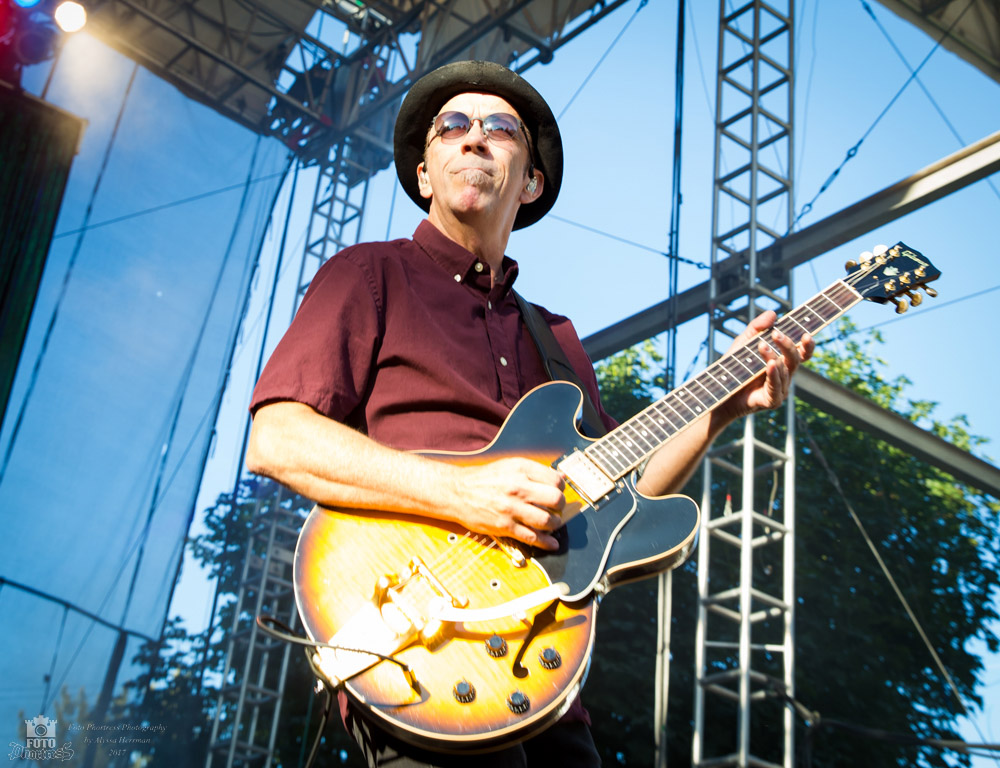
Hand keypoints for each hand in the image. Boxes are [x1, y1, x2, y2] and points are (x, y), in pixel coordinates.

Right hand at [442, 457, 565, 550]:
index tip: (558, 492)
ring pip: (547, 521)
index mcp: (521, 469)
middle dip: (560, 506)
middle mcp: (518, 487)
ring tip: (552, 524)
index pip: (555, 480)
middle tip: (557, 509)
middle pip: (555, 499)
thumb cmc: (484, 479)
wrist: (457, 492)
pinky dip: (546, 542)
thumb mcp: (509, 466)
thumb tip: (561, 477)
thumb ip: (534, 472)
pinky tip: (551, 543)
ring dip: (554, 524)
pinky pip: (532, 537)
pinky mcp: (505, 526)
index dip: (561, 488)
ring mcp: (511, 508)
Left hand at [722, 310, 814, 419]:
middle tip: (776, 334)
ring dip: (773, 357)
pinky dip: (774, 375)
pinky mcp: (771, 401)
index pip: (802, 353)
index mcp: (782, 361)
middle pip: (796, 359)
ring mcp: (780, 389)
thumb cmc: (734, 367)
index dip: (808, 345)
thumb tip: (773, 313)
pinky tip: (770, 365)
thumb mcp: (743, 342)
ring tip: (761, 346)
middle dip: (788, 345)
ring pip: (785, 371)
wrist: (719, 390)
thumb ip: (757, 328)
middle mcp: (785, 375)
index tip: (806, 334)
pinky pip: (776, 387)